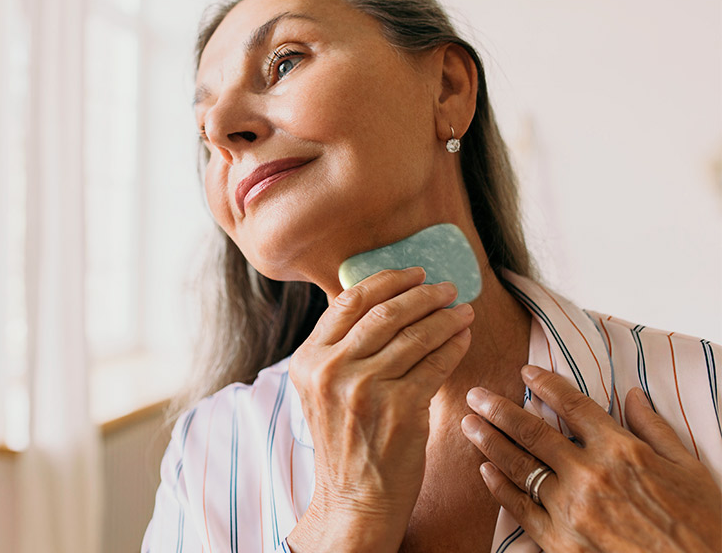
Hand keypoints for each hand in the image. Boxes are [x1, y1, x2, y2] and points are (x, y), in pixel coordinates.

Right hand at [286, 267, 474, 551]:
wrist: (353, 500)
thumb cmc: (345, 441)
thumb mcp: (323, 390)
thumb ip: (341, 348)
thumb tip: (384, 300)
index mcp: (308, 360)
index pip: (350, 301)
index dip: (388, 280)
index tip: (414, 273)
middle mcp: (331, 370)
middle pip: (386, 312)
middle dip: (423, 293)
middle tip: (447, 287)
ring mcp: (365, 388)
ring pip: (415, 335)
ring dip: (446, 317)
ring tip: (463, 309)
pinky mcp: (400, 408)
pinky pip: (435, 364)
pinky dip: (454, 346)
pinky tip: (464, 337)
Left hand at [461, 365, 721, 552]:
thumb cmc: (701, 528)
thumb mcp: (690, 470)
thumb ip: (656, 429)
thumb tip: (633, 395)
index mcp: (622, 451)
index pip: (574, 406)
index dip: (546, 384)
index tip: (525, 371)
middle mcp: (590, 475)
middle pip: (533, 431)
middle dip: (499, 409)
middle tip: (475, 394)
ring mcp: (572, 510)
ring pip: (519, 466)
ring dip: (489, 441)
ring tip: (469, 424)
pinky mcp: (560, 543)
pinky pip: (520, 508)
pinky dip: (500, 487)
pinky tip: (485, 470)